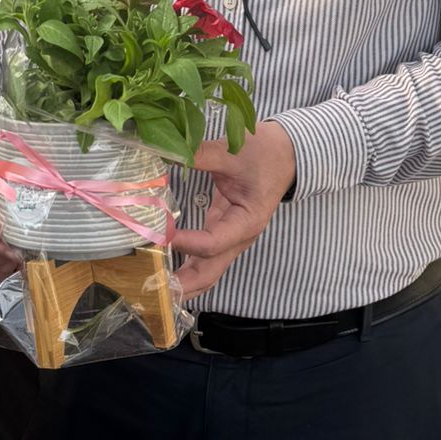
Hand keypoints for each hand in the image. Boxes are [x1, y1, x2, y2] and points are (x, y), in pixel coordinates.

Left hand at [170, 122, 297, 297]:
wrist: (287, 153)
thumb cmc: (266, 153)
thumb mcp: (233, 153)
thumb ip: (200, 155)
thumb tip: (167, 151)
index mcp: (246, 222)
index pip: (213, 243)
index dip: (187, 243)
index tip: (162, 234)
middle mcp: (238, 237)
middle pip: (209, 272)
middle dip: (183, 284)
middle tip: (154, 288)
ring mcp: (230, 237)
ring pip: (206, 270)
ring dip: (182, 281)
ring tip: (154, 287)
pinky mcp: (222, 230)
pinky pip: (202, 256)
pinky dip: (184, 264)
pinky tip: (163, 267)